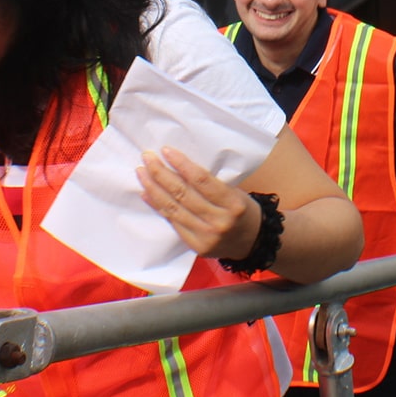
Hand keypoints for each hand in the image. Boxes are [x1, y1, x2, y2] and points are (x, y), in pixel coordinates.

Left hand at [137, 147, 259, 259]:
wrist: (253, 242)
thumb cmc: (242, 210)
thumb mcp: (235, 191)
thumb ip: (210, 183)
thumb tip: (177, 166)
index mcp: (233, 204)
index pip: (202, 180)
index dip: (182, 164)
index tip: (166, 150)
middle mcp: (219, 222)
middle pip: (183, 194)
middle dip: (161, 174)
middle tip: (148, 157)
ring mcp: (206, 237)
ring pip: (173, 209)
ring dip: (154, 189)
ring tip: (142, 173)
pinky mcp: (196, 246)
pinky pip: (172, 223)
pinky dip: (158, 207)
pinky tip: (147, 193)